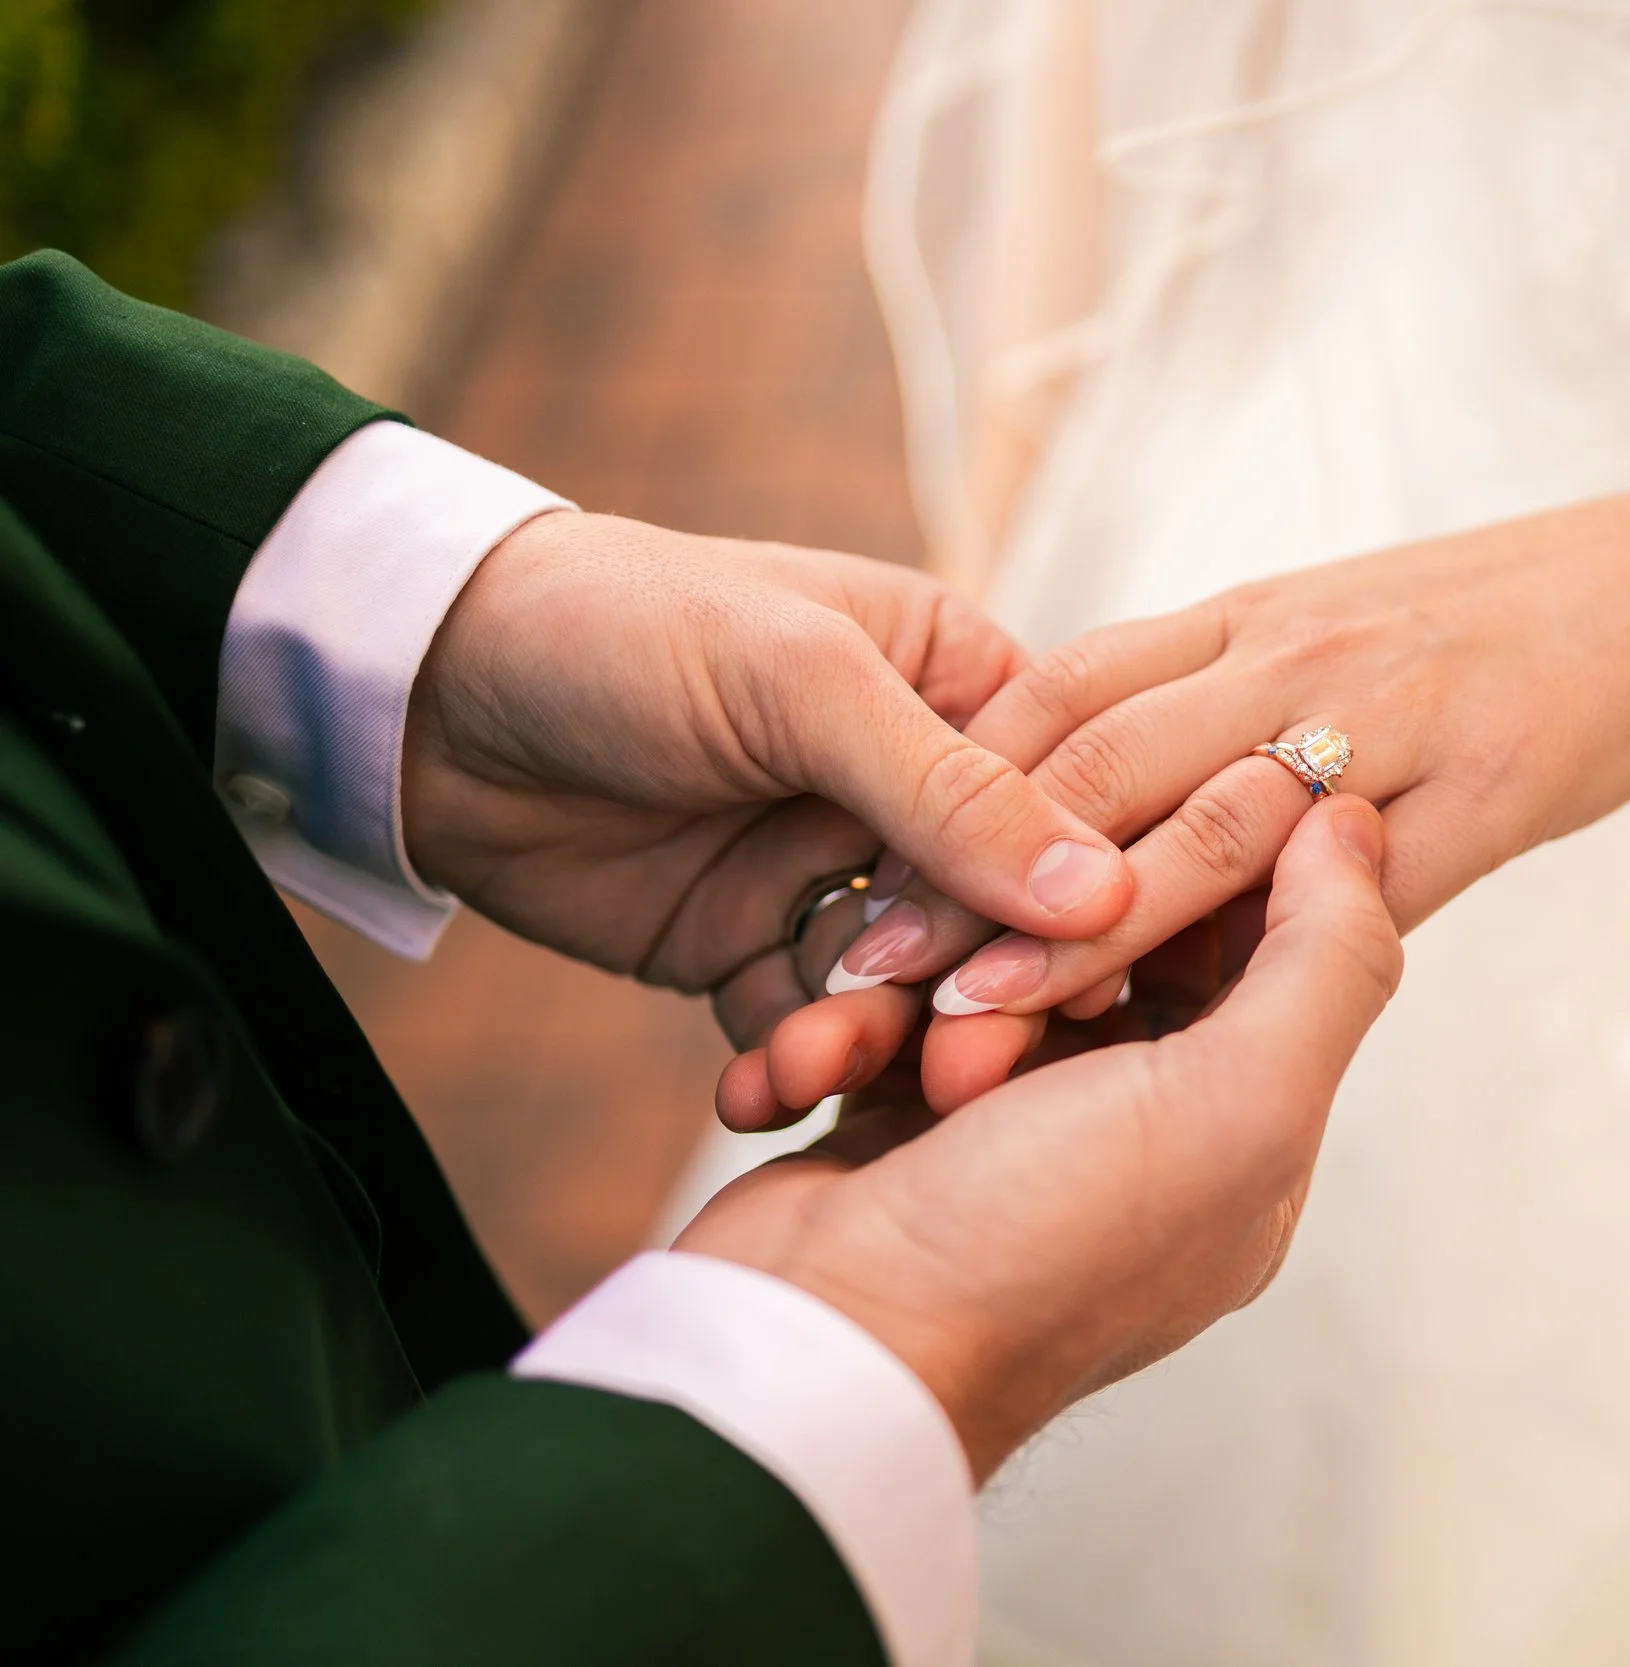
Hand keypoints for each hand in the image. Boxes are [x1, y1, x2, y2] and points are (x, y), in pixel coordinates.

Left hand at [400, 510, 1135, 1045]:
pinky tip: (754, 1094)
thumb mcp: (801, 683)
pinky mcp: (748, 945)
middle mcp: (911, 784)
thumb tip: (1102, 888)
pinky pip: (804, 1029)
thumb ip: (949, 792)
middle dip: (972, 996)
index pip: (1063, 802)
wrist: (420, 689)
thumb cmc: (620, 626)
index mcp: (957, 682)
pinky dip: (786, 1069)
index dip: (1076, 900)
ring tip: (803, 1070)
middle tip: (951, 1071)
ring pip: (904, 988)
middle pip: (994, 915)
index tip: (1083, 988)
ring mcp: (831, 872)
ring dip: (865, 1041)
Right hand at [676, 796, 1401, 1479]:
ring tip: (883, 1030)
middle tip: (978, 968)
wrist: (825, 1356)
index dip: (1194, 869)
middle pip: (1105, 948)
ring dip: (915, 988)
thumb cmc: (1036, 1251)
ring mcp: (1009, 1131)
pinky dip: (833, 1038)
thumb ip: (1326, 960)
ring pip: (978, 974)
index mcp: (1236, 1139)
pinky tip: (800, 1067)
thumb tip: (1355, 819)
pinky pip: (877, 1028)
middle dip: (1030, 939)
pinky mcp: (896, 1129)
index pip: (1248, 948)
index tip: (1127, 812)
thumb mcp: (1237, 1105)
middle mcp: (1134, 1133)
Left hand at [732, 487, 1629, 1120]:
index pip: (1048, 691)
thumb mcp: (1333, 637)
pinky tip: (1158, 1034)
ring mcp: (1378, 714)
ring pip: (1185, 825)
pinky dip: (1237, 956)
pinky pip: (1330, 887)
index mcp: (1236, 617)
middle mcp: (1283, 652)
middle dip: (956, 874)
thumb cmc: (1503, 627)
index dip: (933, 787)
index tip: (832, 879)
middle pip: (1080, 760)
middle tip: (844, 978)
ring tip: (955, 1031)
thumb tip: (1102, 819)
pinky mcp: (1471, 791)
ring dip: (1061, 935)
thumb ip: (1214, 709)